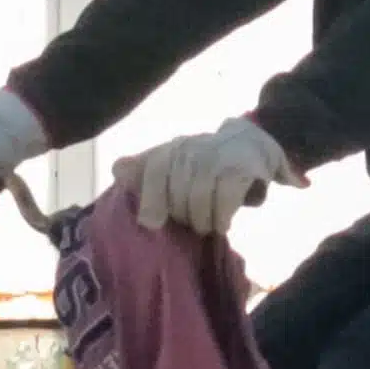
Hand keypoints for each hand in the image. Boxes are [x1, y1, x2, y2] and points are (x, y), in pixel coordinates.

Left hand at [113, 116, 295, 236]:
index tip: (152, 223)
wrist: (252, 142)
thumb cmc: (206, 163)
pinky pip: (223, 201)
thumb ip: (144, 170)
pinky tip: (223, 223)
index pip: (155, 169)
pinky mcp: (239, 169)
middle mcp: (191, 148)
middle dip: (183, 215)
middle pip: (177, 194)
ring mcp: (215, 157)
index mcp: (171, 149)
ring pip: (198, 200)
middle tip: (191, 222)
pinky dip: (221, 218)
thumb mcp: (175, 163)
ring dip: (202, 221)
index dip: (152, 199)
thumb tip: (116, 170)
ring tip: (207, 226)